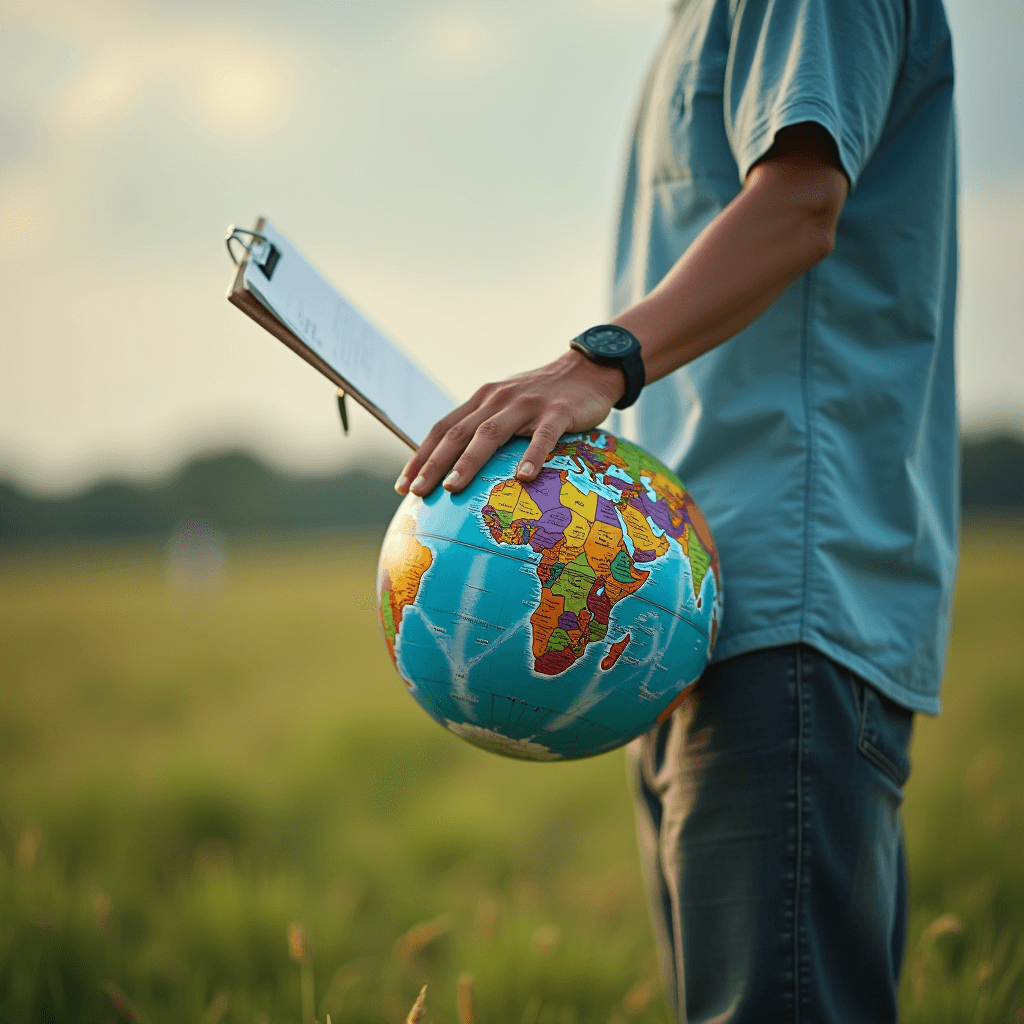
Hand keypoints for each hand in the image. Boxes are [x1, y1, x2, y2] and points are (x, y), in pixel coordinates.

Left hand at [395, 349, 625, 495]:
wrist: (589, 369)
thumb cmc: (544, 398)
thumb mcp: (508, 406)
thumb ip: (486, 428)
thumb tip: (459, 470)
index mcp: (482, 400)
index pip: (443, 428)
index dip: (421, 456)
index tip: (404, 486)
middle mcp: (498, 400)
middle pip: (459, 433)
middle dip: (434, 464)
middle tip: (419, 492)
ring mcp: (527, 405)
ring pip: (491, 434)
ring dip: (470, 461)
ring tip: (454, 487)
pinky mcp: (558, 412)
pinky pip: (543, 437)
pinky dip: (532, 456)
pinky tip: (524, 478)